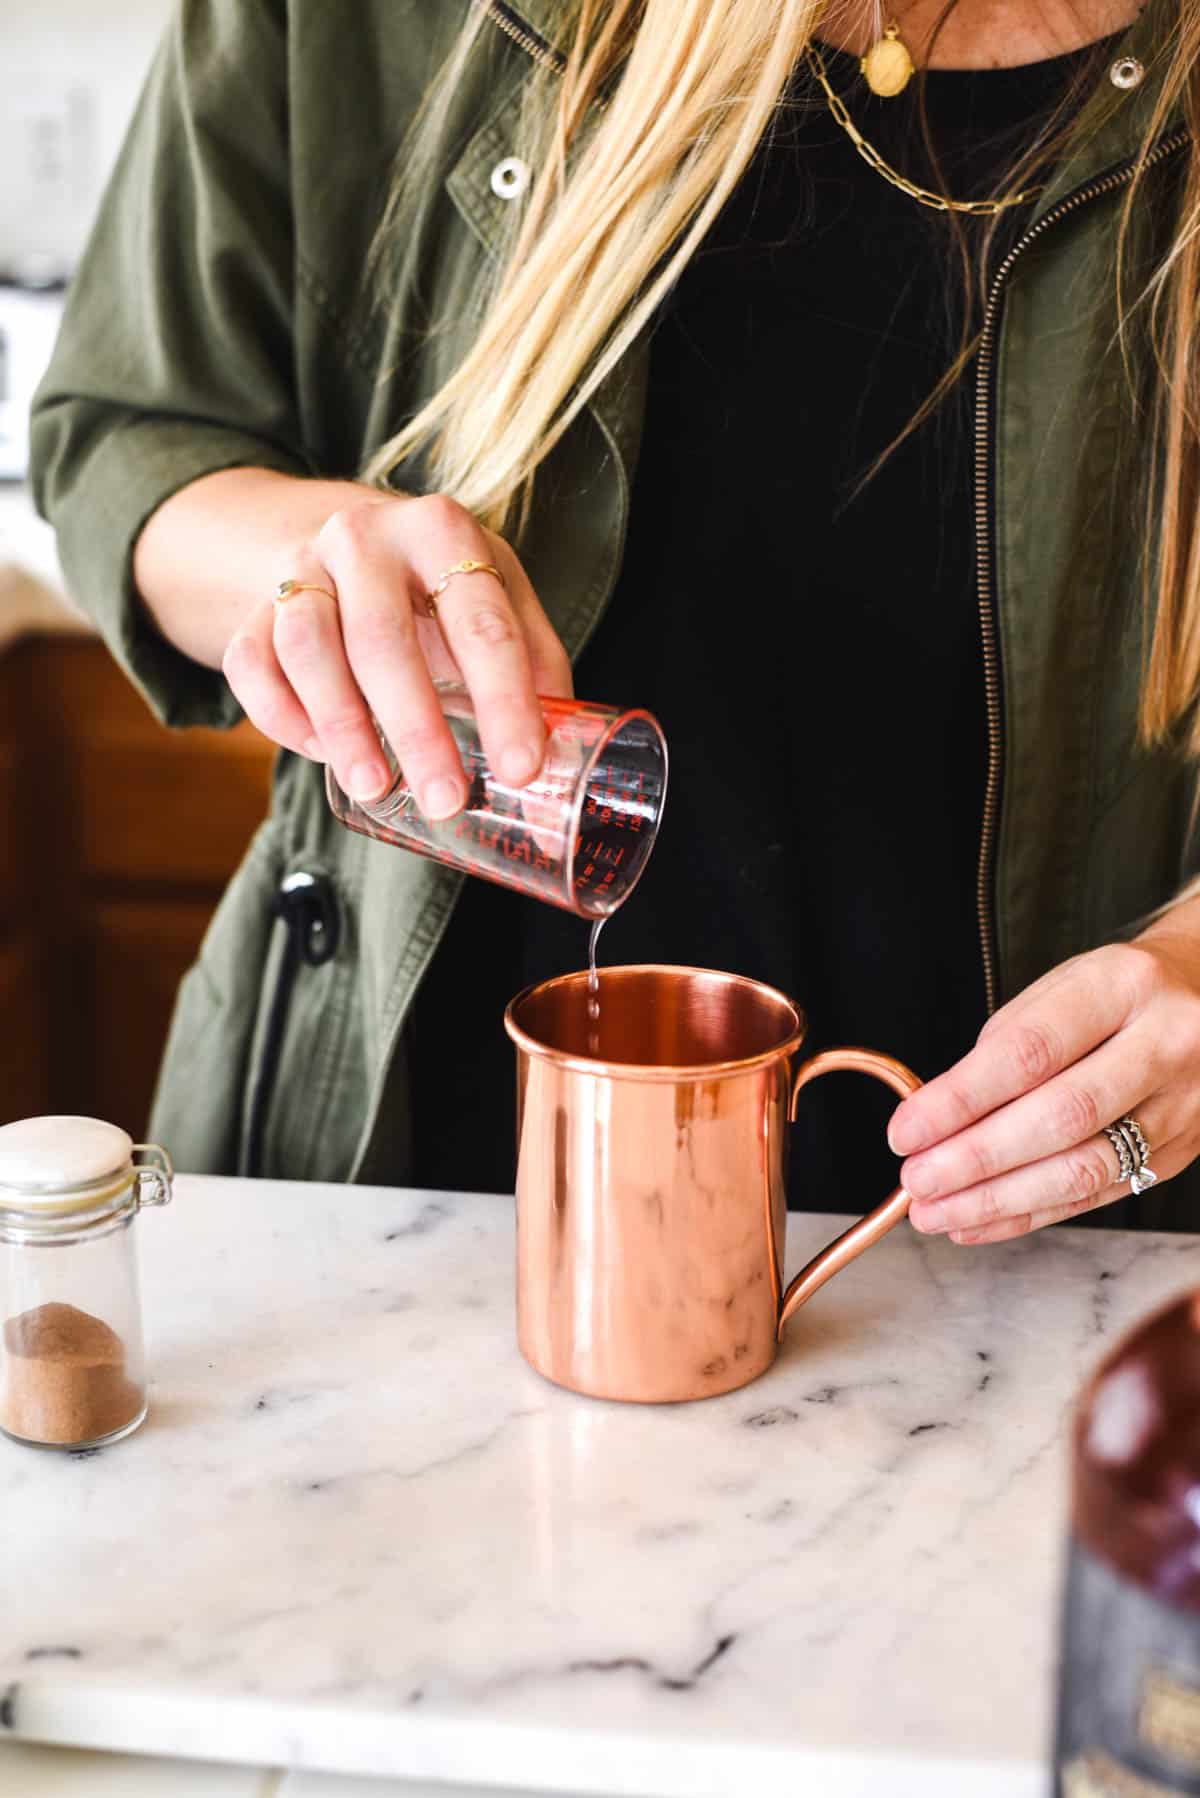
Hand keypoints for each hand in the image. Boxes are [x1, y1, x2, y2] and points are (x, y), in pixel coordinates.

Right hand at [222, 492, 571, 819]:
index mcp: (443, 532)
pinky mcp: (254, 605)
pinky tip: (320, 753)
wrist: (344, 538)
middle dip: (417, 729)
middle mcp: (365, 538)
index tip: (521, 769)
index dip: (505, 700)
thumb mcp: (496, 598)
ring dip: (341, 725)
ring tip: (375, 786)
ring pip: (308, 647)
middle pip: (384, 639)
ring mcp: (301, 567)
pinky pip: (252, 663)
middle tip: (445, 799)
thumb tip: (562, 759)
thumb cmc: (436, 586)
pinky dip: (281, 715)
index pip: (481, 621)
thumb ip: (532, 666)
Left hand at [888, 899, 1199, 1242]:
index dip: (959, 1100)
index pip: (1029, 1053)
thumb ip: (1001, 1051)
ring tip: (937, 1212)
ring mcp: (1183, 1105)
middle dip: (975, 1159)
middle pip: (1060, 1118)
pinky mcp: (1180, 1154)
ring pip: (1083, 1169)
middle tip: (916, 1181)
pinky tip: (978, 1222)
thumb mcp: (1058, 992)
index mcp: (1122, 986)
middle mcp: (1165, 1044)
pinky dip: (1029, 1215)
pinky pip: (1096, 1196)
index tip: (906, 1131)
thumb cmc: (1113, 994)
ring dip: (997, 1201)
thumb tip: (933, 1122)